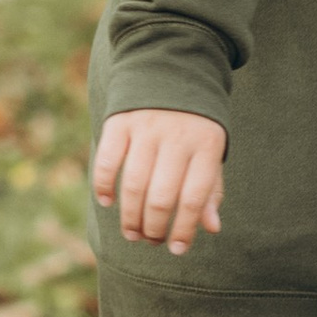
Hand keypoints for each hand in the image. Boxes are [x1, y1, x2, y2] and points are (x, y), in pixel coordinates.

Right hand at [92, 107, 227, 252]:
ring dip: (130, 216)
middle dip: (153, 228)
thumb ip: (211, 189)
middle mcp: (177, 136)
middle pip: (161, 196)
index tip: (176, 249)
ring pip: (134, 184)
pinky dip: (104, 185)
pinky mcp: (121, 121)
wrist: (171, 68)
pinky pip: (108, 160)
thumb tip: (212, 228)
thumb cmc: (195, 124)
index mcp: (206, 146)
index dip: (184, 228)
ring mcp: (147, 127)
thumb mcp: (211, 151)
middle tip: (150, 240)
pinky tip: (107, 202)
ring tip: (132, 232)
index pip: (194, 198)